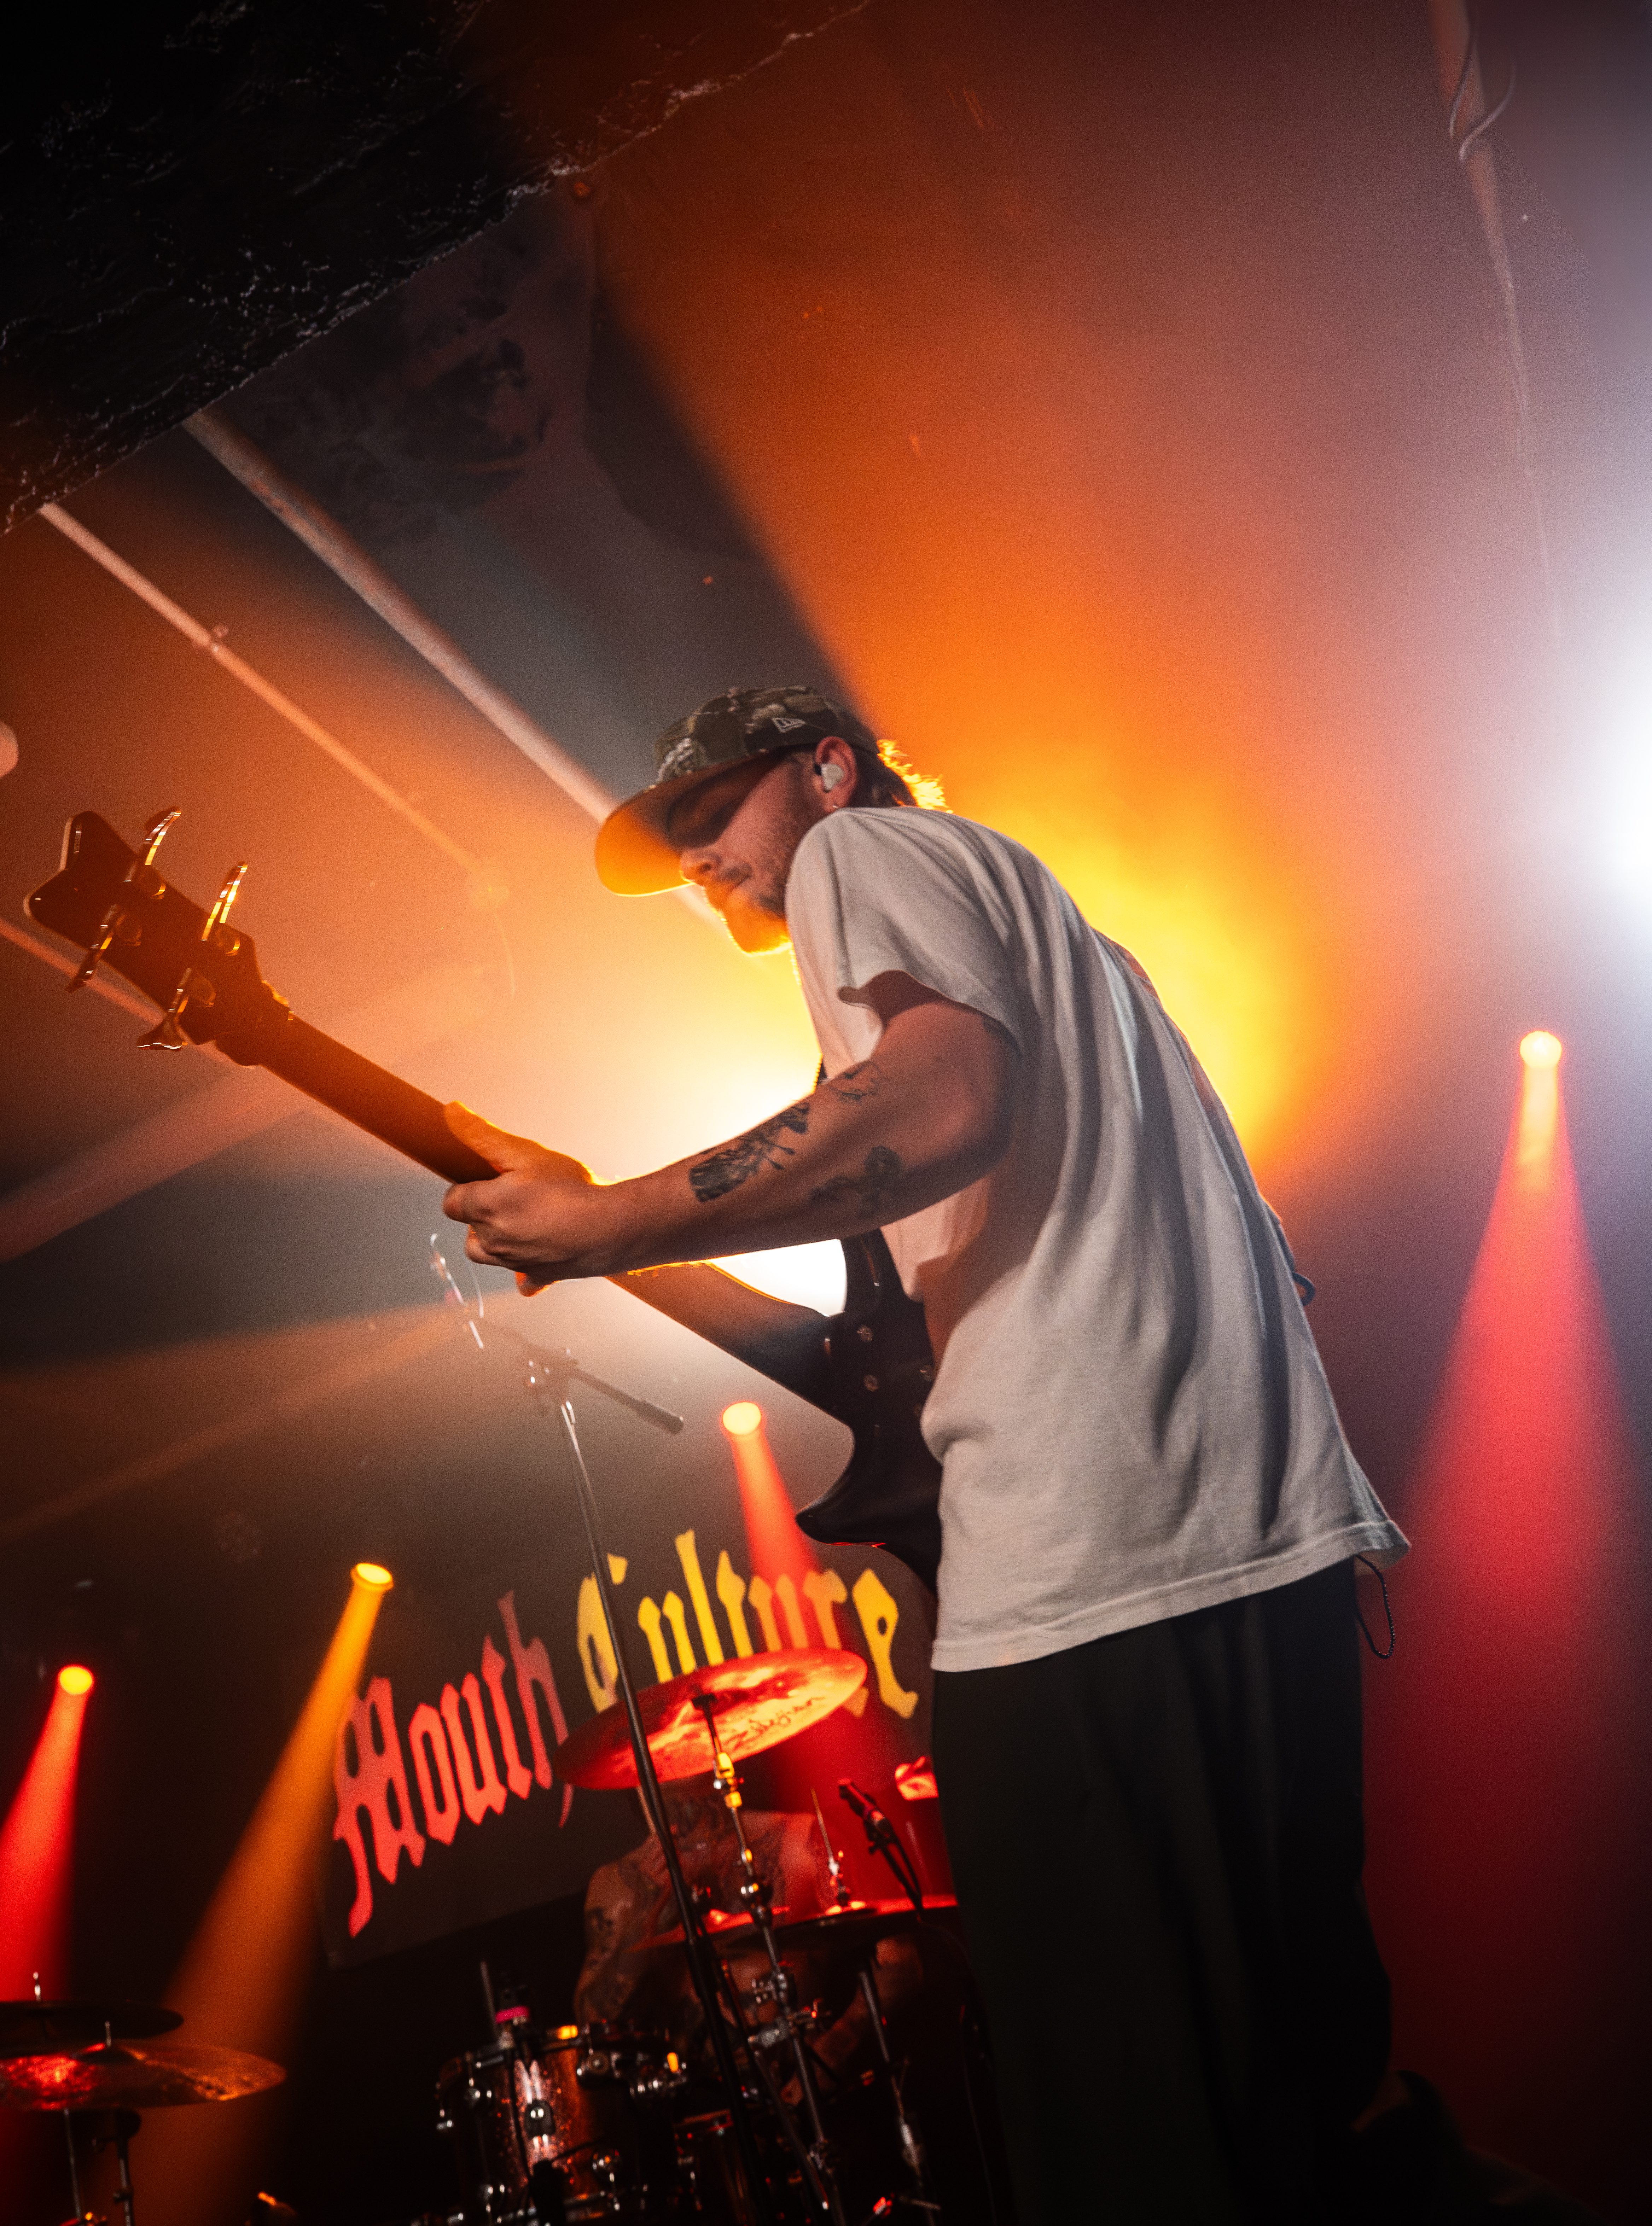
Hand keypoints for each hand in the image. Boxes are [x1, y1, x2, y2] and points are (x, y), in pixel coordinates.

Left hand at [440, 1102, 603, 1293]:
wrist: (612, 1227)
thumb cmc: (572, 1190)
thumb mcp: (526, 1152)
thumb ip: (483, 1135)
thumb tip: (452, 1113)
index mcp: (485, 1208)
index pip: (452, 1202)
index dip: (466, 1188)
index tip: (487, 1181)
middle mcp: (493, 1241)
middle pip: (470, 1228)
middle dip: (484, 1212)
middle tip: (513, 1195)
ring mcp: (514, 1262)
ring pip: (490, 1253)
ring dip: (499, 1238)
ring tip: (526, 1218)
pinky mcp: (538, 1275)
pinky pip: (522, 1279)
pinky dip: (524, 1270)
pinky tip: (536, 1254)